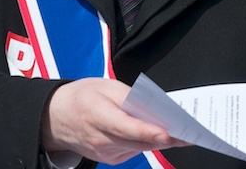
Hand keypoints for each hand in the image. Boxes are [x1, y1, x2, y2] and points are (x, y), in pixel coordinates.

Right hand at [42, 78, 187, 164]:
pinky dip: (146, 142)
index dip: (149, 132)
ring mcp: (104, 152)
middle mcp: (101, 139)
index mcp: (97, 115)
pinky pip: (133, 150)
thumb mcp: (103, 86)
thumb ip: (127, 95)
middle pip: (138, 141)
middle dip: (165, 138)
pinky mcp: (109, 158)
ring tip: (181, 131)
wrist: (56, 118)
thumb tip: (150, 105)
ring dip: (159, 141)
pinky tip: (158, 134)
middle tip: (189, 133)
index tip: (168, 133)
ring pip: (139, 148)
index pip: (127, 128)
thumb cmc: (81, 98)